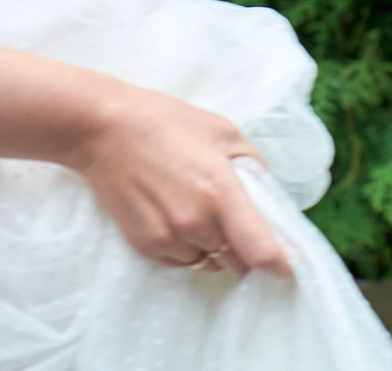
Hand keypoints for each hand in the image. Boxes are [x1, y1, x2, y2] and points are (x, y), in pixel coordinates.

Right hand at [67, 87, 289, 278]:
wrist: (105, 130)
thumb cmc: (167, 123)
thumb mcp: (223, 131)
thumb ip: (252, 164)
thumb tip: (266, 194)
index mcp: (222, 191)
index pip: (260, 249)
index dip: (278, 264)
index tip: (285, 268)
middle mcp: (197, 222)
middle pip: (236, 261)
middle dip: (243, 249)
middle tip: (235, 222)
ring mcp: (169, 237)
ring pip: (208, 262)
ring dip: (213, 248)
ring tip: (198, 210)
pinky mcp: (145, 245)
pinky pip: (181, 261)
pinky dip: (187, 248)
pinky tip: (176, 216)